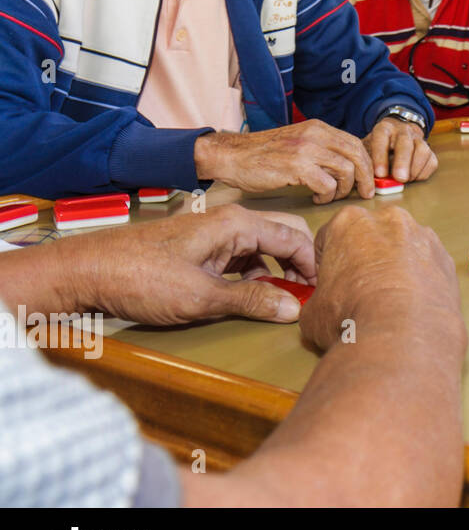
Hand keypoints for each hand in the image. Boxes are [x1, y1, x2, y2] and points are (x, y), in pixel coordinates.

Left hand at [57, 205, 315, 325]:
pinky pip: (238, 256)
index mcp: (236, 223)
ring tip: (277, 302)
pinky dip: (251, 274)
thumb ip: (252, 301)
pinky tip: (245, 296)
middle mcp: (228, 221)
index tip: (320, 293)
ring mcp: (212, 233)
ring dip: (274, 272)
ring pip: (260, 248)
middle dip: (297, 265)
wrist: (86, 272)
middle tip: (305, 295)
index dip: (312, 266)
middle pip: (281, 236)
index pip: (294, 237)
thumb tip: (294, 308)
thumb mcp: (202, 298)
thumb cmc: (140, 278)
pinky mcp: (198, 247)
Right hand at [195, 119, 375, 203]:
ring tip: (331, 196)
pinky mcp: (296, 166)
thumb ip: (321, 150)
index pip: (356, 144)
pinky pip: (327, 184)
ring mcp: (306, 149)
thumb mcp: (298, 144)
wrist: (231, 156)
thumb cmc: (262, 155)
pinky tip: (317, 198)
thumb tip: (347, 169)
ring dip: (343, 189)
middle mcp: (315, 134)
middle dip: (366, 177)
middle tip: (366, 193)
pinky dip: (327, 195)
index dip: (367, 164)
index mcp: (318, 128)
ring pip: (346, 170)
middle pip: (357, 155)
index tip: (368, 180)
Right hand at [299, 206, 461, 354]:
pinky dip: (419, 281)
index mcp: (348, 221)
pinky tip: (410, 305)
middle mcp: (389, 220)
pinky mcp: (445, 257)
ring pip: (401, 249)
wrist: (402, 334)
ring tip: (387, 302)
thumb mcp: (311, 312)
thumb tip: (321, 310)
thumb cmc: (354, 315)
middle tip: (358, 293)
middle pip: (369, 238)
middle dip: (363, 261)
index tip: (330, 284)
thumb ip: (316, 299)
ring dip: (394, 268)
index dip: (326, 265)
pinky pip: (426, 266)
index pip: (329, 239)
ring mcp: (422, 236)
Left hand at [364, 117, 437, 182]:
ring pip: (422, 150)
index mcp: (384, 129)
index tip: (380, 174)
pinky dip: (423, 173)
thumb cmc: (379, 146)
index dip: (381, 157)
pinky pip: (431, 161)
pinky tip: (413, 178)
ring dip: (415, 169)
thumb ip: (368, 162)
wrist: (397, 133)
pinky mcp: (429, 150)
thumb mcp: (368, 148)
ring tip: (406, 180)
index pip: (381, 138)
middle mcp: (403, 131)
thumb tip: (369, 181)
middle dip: (402, 163)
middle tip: (400, 178)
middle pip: (405, 143)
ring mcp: (418, 139)